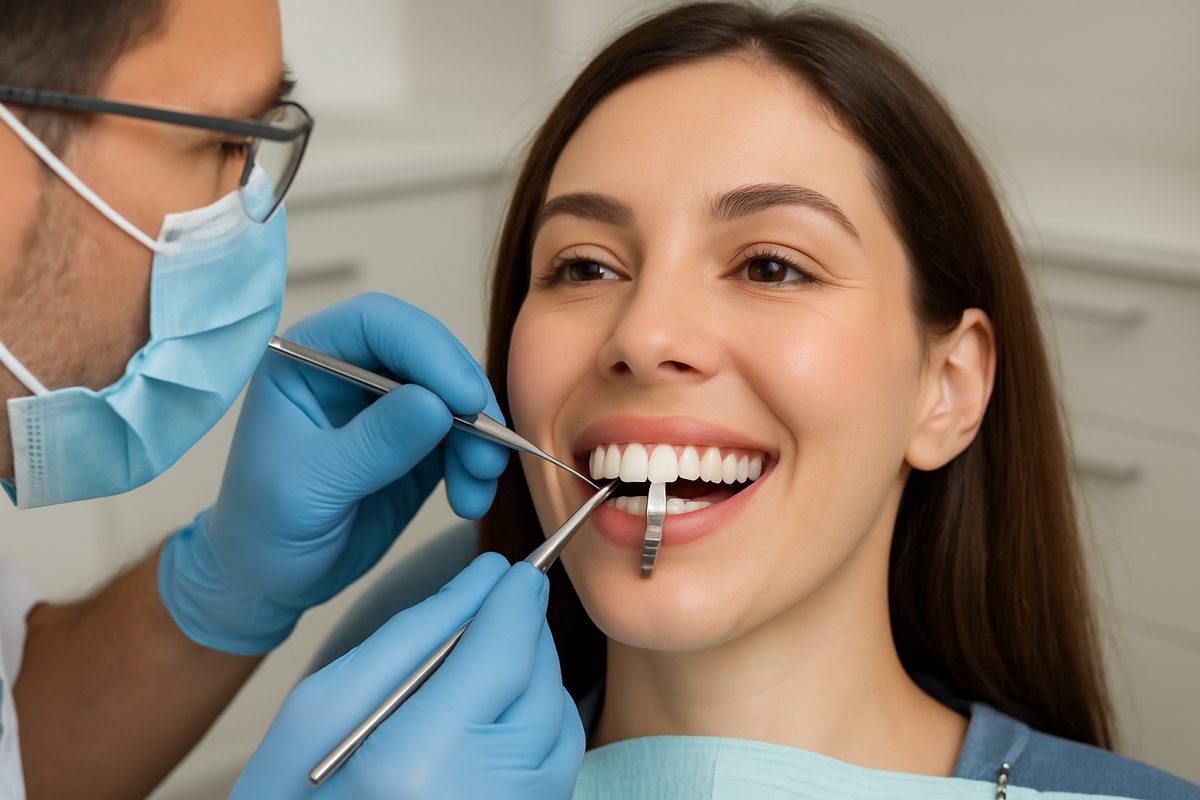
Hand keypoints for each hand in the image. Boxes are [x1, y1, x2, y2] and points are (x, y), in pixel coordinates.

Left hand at [158, 293, 507, 653]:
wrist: (270, 578)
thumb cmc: (265, 526)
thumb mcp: (312, 487)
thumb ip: (374, 444)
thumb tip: (436, 405)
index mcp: (307, 358)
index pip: (376, 324)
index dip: (428, 350)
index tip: (465, 398)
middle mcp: (352, 369)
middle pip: (428, 353)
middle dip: (466, 398)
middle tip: (490, 448)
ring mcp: (388, 405)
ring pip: (455, 395)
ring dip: (481, 438)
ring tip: (479, 484)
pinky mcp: (418, 443)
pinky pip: (464, 437)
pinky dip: (478, 465)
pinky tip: (471, 499)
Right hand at [233, 554, 585, 799]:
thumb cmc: (293, 799)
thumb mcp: (322, 706)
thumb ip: (409, 635)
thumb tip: (479, 581)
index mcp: (422, 761)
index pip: (502, 651)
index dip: (517, 599)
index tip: (517, 569)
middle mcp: (483, 796)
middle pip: (540, 682)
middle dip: (526, 631)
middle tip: (505, 600)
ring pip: (559, 721)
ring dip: (536, 677)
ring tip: (493, 657)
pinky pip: (555, 764)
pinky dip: (538, 724)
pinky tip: (495, 712)